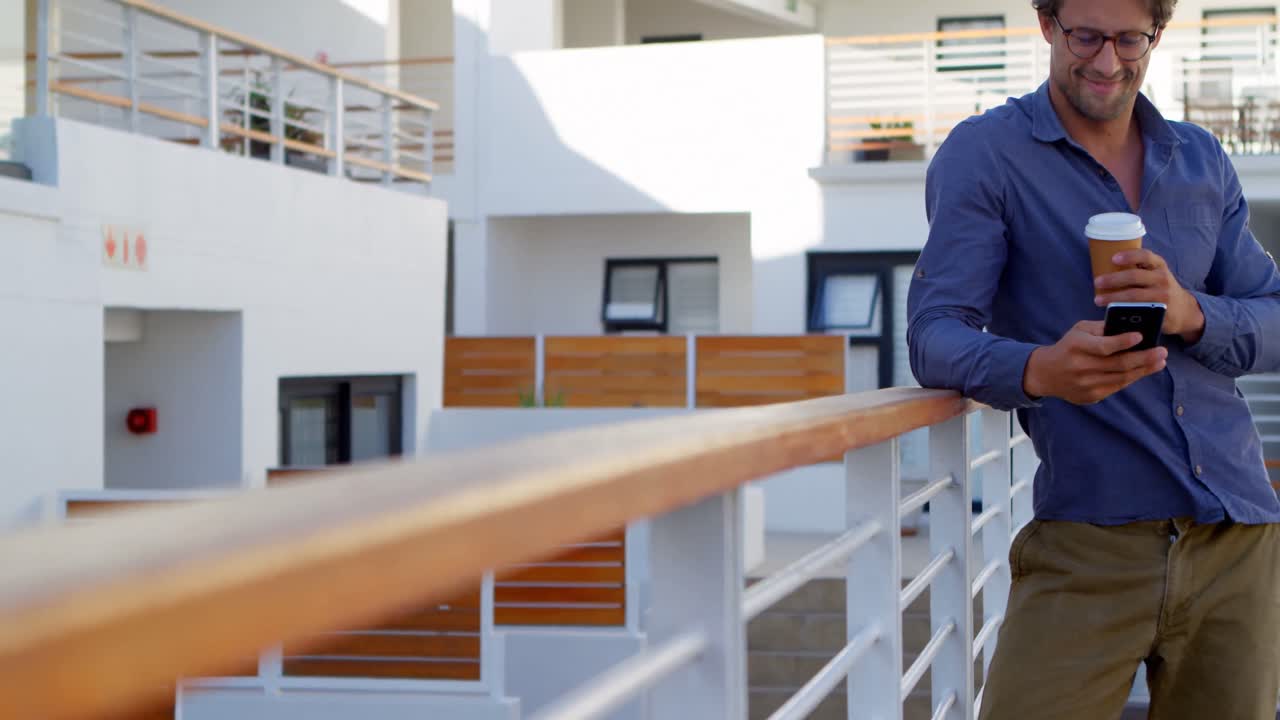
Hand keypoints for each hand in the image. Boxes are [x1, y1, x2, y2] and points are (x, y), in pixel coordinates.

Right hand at [1023, 320, 1167, 404]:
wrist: (1046, 373)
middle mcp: (1080, 367)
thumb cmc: (1068, 347)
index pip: (1103, 346)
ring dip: (1144, 369)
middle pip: (1118, 364)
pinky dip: (1132, 377)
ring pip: (1122, 377)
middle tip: (1163, 351)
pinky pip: (1117, 386)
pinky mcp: (1091, 396)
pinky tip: (1144, 370)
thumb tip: (1130, 327)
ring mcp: (1086, 384)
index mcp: (1076, 347)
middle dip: (1144, 358)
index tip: (1141, 336)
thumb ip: (1102, 328)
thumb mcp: (1079, 331)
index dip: (1123, 342)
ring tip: (1160, 361)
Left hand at [1094, 249, 1204, 342]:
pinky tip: (1110, 312)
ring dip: (1113, 297)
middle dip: (1113, 279)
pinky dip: (1122, 310)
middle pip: (1135, 276)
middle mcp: (1162, 278)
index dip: (1129, 256)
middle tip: (1097, 282)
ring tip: (1098, 299)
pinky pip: (1138, 310)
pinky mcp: (1160, 311)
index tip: (1113, 258)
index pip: (1145, 256)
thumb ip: (1139, 269)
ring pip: (1134, 295)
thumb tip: (1104, 265)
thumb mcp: (1156, 274)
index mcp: (1159, 265)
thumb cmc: (1161, 288)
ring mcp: (1162, 295)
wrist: (1184, 311)